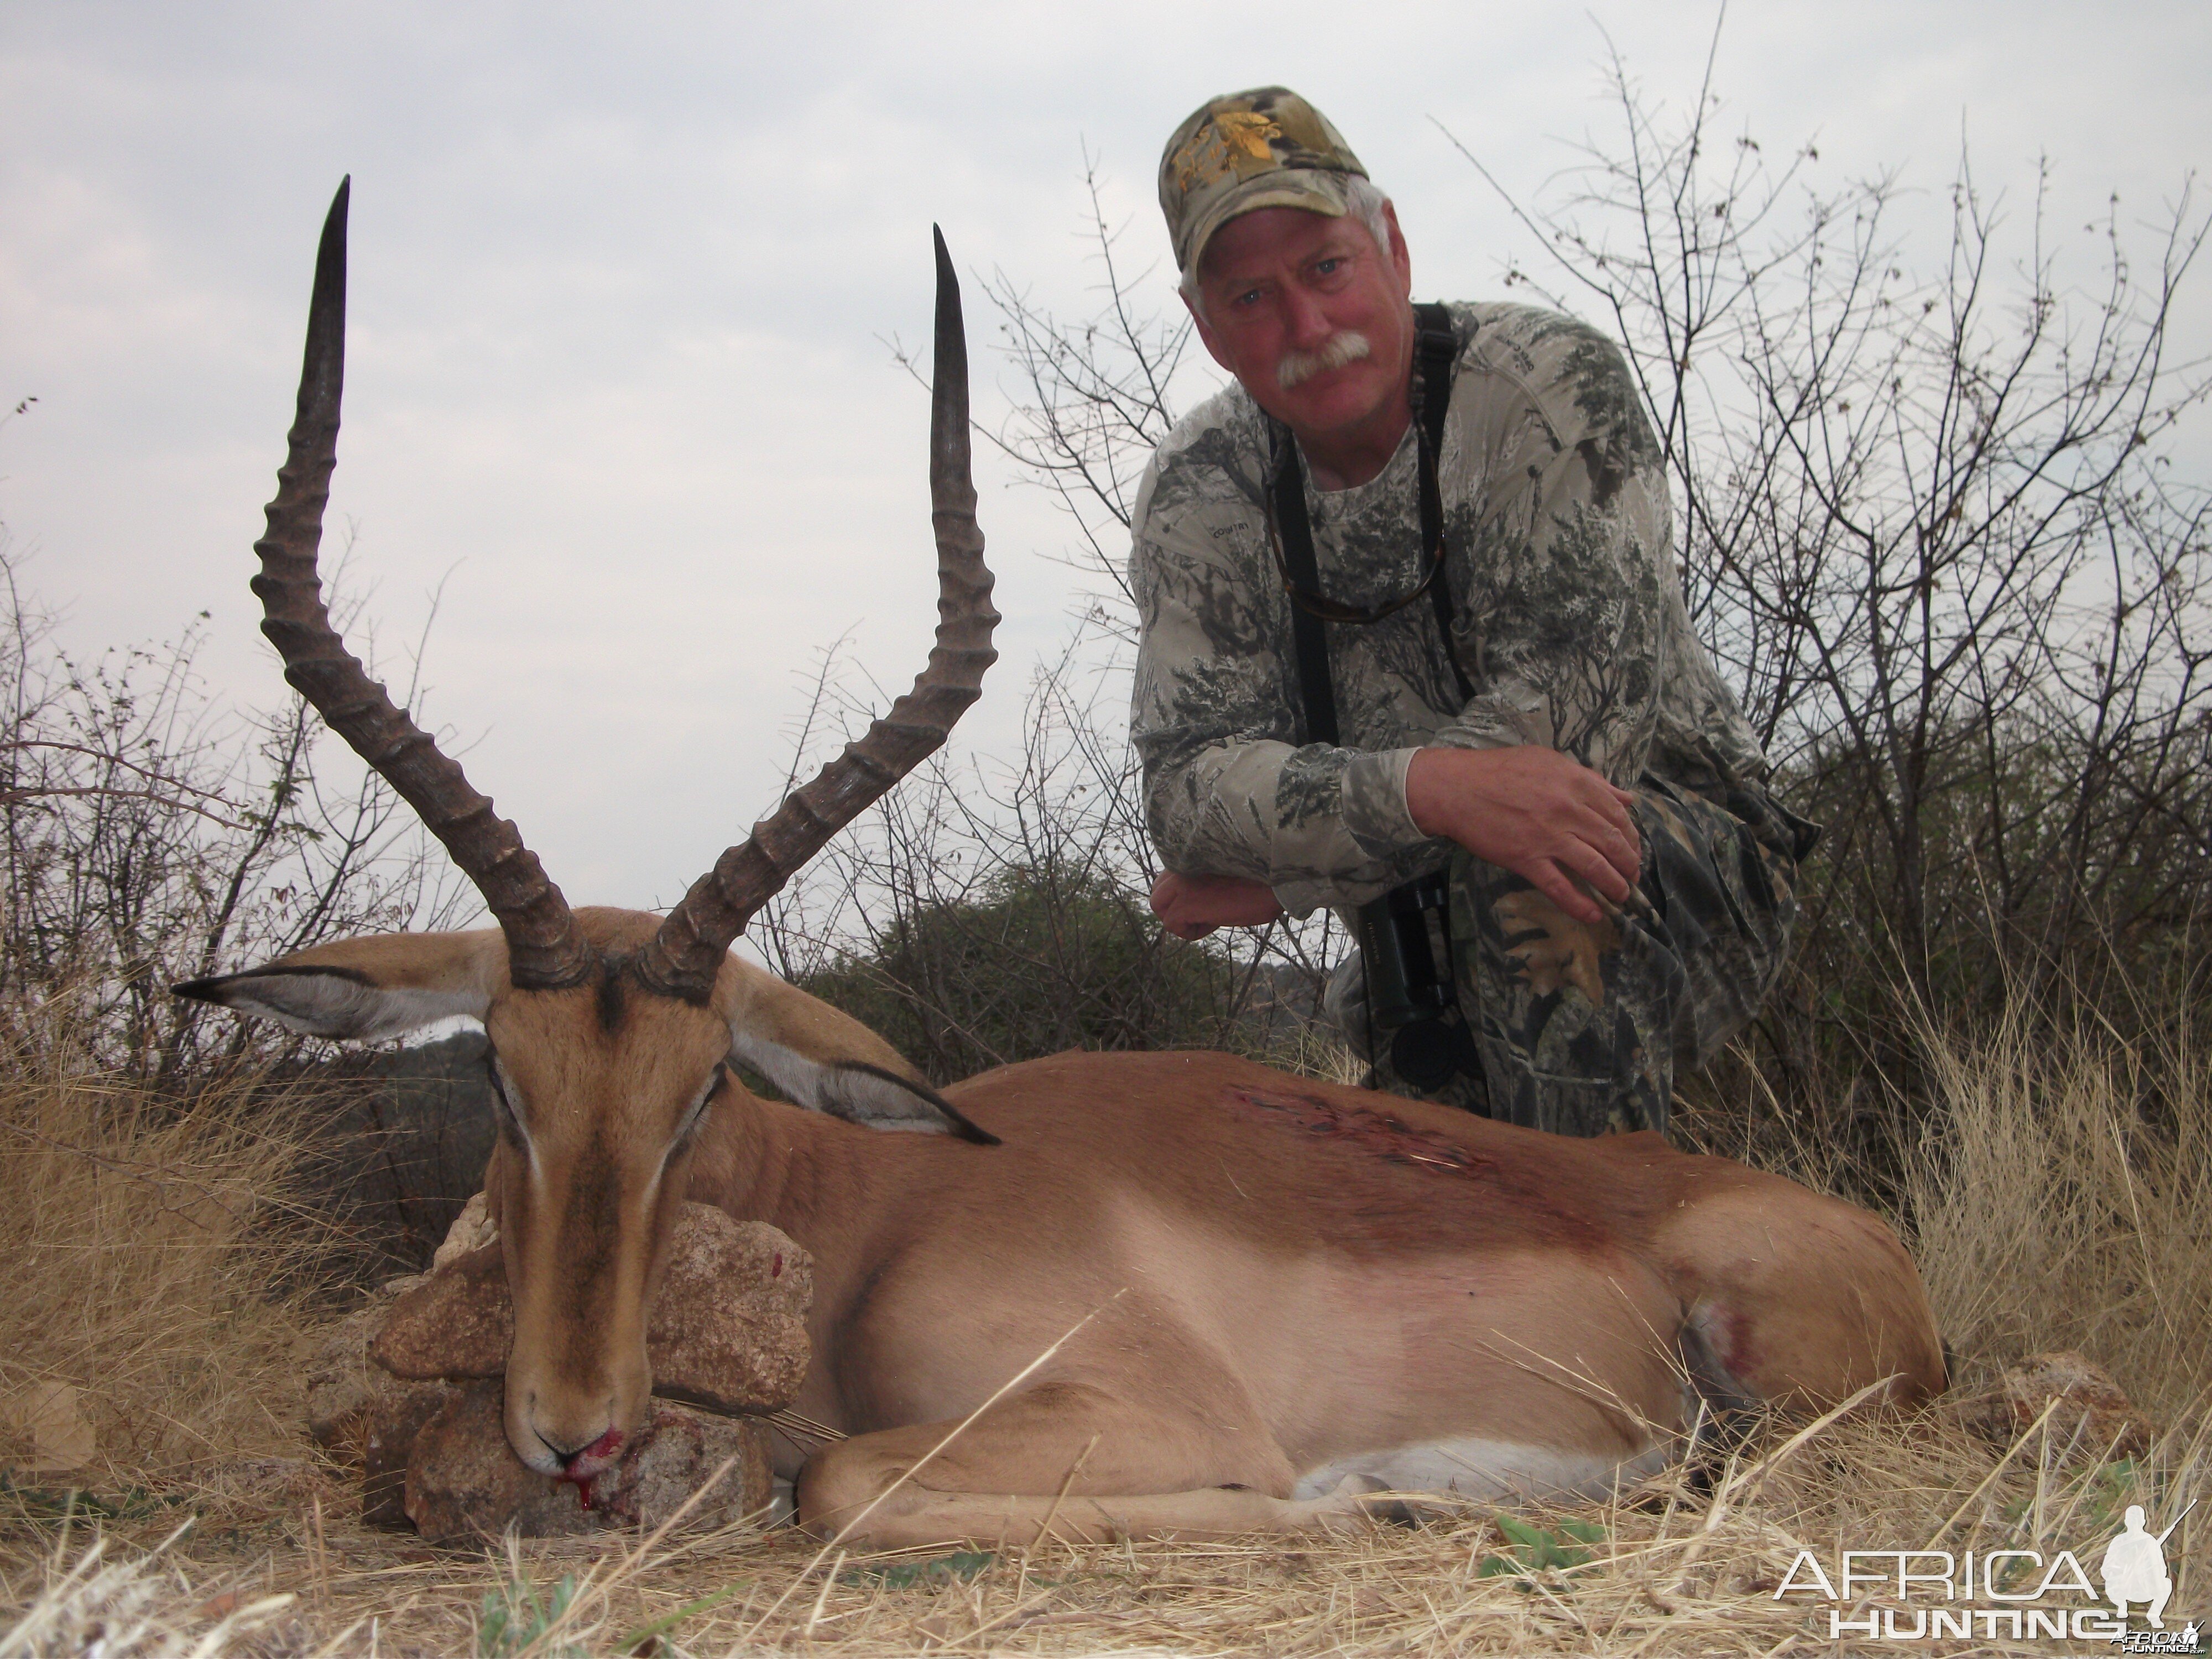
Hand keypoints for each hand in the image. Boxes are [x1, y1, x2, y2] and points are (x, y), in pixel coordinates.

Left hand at [1150, 871, 1285, 940]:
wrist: (1279, 879)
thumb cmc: (1265, 877)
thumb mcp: (1230, 872)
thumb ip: (1208, 876)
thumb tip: (1204, 897)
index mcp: (1193, 853)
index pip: (1168, 877)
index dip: (1185, 895)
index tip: (1211, 898)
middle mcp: (1182, 864)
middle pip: (1157, 891)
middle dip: (1175, 907)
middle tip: (1205, 912)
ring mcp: (1182, 882)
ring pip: (1158, 906)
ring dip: (1180, 919)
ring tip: (1208, 918)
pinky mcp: (1187, 902)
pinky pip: (1171, 924)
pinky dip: (1191, 931)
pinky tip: (1214, 922)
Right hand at [1405, 746, 1641, 925]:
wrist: (1457, 788)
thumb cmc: (1500, 770)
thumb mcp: (1549, 762)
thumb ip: (1590, 779)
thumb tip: (1626, 798)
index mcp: (1576, 784)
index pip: (1617, 815)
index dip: (1631, 836)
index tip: (1633, 848)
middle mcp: (1568, 810)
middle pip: (1612, 842)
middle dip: (1628, 863)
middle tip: (1632, 876)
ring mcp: (1548, 837)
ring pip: (1594, 867)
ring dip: (1614, 885)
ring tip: (1620, 896)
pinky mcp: (1527, 859)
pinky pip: (1560, 887)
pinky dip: (1580, 904)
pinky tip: (1593, 915)